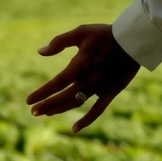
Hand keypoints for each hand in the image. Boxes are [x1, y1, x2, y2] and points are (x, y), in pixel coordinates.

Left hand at [26, 23, 140, 132]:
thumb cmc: (105, 34)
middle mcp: (88, 80)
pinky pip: (97, 111)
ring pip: (76, 104)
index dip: (42, 93)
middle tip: (33, 111)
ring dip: (60, 110)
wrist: (132, 40)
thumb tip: (40, 52)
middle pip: (63, 97)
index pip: (56, 83)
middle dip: (47, 105)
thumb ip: (60, 41)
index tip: (28, 100)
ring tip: (47, 113)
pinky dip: (86, 121)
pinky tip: (74, 129)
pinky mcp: (111, 92)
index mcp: (80, 65)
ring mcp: (99, 88)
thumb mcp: (82, 32)